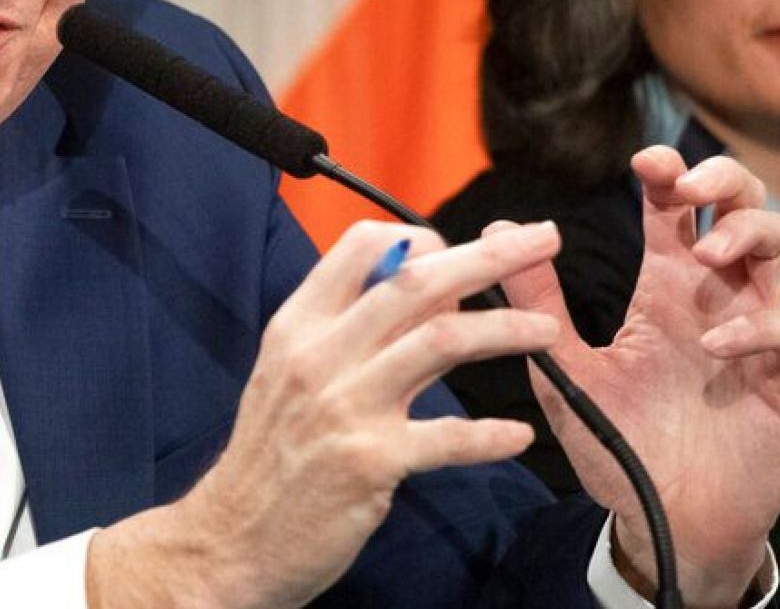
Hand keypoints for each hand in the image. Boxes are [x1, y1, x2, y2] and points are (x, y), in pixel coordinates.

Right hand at [88, 219, 564, 608]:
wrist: (231, 540)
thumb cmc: (273, 456)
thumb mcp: (292, 374)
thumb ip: (351, 330)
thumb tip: (422, 289)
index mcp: (299, 326)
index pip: (361, 247)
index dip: (420, 238)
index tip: (462, 248)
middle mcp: (320, 355)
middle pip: (416, 282)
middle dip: (489, 257)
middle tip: (542, 241)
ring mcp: (345, 406)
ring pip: (440, 340)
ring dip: (504, 328)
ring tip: (548, 330)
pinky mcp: (369, 462)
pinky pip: (447, 439)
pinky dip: (489, 435)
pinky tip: (517, 435)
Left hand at [497, 147, 779, 606]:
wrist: (665, 528)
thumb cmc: (620, 446)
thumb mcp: (566, 370)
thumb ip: (536, 303)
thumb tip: (498, 228)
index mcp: (664, 288)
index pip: (676, 207)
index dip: (669, 171)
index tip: (644, 160)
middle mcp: (713, 299)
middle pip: (744, 206)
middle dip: (725, 180)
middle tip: (688, 188)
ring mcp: (753, 334)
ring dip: (749, 236)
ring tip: (706, 254)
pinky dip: (763, 326)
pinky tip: (717, 348)